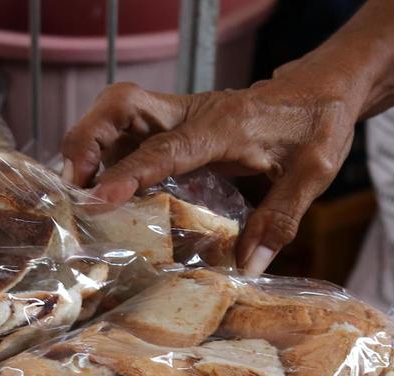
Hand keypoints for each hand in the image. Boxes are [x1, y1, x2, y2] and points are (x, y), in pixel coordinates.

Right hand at [62, 61, 361, 275]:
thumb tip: (247, 268)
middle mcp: (194, 112)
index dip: (129, 172)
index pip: (168, 148)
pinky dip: (104, 150)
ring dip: (88, 141)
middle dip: (88, 137)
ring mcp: (181, 113)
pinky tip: (98, 184)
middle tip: (71, 184)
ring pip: (118, 111)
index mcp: (226, 127)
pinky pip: (128, 128)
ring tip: (76, 188)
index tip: (99, 197)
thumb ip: (280, 220)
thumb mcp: (312, 175)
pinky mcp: (176, 120)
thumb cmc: (318, 128)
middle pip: (124, 105)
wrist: (322, 89)